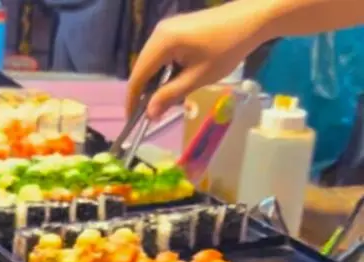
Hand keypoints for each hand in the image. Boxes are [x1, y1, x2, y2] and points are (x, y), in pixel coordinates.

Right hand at [127, 1, 269, 119]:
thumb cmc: (228, 48)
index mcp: (162, 42)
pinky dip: (163, 70)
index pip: (138, 75)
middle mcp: (158, 32)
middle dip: (144, 92)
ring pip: (151, 61)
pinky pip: (161, 53)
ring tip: (164, 100)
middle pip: (142, 67)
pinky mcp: (175, 28)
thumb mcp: (198, 77)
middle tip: (151, 113)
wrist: (253, 18)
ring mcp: (166, 28)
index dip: (132, 99)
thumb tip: (149, 114)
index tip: (132, 120)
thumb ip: (170, 95)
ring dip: (155, 82)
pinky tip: (173, 82)